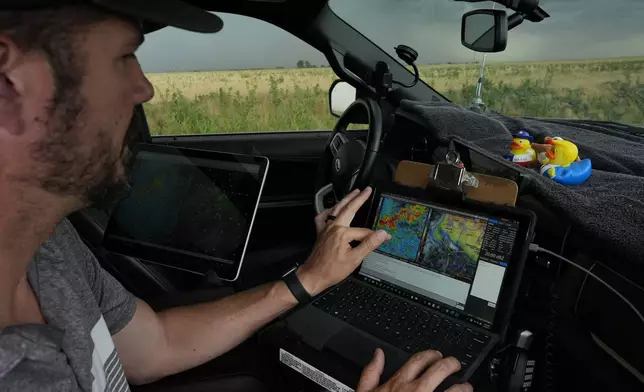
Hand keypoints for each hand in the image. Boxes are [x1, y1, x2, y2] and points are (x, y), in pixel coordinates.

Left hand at [298, 187, 390, 294]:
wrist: (313, 275)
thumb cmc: (332, 270)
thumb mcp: (354, 259)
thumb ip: (369, 244)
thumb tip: (382, 234)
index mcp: (342, 233)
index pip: (364, 231)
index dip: (376, 235)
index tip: (386, 237)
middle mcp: (333, 227)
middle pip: (348, 208)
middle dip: (358, 198)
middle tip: (367, 190)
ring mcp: (326, 228)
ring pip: (336, 208)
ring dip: (346, 199)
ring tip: (354, 192)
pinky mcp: (321, 232)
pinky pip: (323, 217)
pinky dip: (328, 210)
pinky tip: (332, 208)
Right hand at [358, 349, 472, 391]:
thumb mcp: (365, 391)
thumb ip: (372, 371)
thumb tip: (378, 354)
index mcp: (399, 382)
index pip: (419, 360)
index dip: (430, 354)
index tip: (436, 355)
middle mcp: (417, 391)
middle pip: (440, 369)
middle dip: (451, 363)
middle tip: (455, 364)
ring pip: (454, 390)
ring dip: (463, 387)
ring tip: (466, 387)